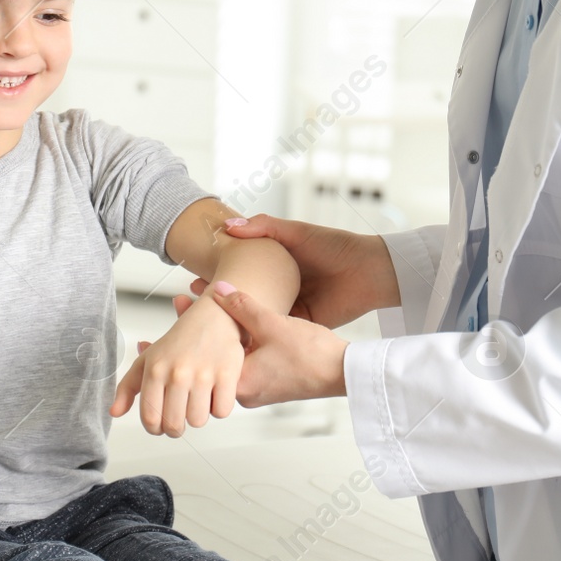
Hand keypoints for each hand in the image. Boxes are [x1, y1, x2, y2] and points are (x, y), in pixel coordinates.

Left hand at [109, 292, 246, 435]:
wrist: (213, 315)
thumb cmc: (180, 341)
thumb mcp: (148, 360)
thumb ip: (127, 388)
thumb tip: (115, 411)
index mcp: (155, 370)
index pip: (150, 418)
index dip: (156, 429)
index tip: (161, 426)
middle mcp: (177, 373)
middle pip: (174, 425)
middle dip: (177, 427)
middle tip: (181, 416)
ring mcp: (203, 374)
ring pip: (198, 421)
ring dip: (199, 415)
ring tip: (199, 399)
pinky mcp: (226, 374)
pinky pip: (222, 411)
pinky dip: (220, 407)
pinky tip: (215, 393)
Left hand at [176, 282, 347, 405]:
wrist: (345, 372)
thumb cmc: (313, 356)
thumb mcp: (274, 324)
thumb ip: (243, 305)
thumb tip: (218, 288)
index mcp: (239, 383)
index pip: (202, 357)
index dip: (187, 328)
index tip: (177, 307)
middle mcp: (245, 392)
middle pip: (212, 359)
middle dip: (200, 330)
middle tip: (186, 303)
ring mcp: (258, 389)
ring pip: (229, 360)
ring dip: (221, 336)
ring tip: (210, 309)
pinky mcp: (271, 383)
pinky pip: (246, 362)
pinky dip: (239, 344)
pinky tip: (240, 325)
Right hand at [189, 215, 398, 327]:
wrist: (367, 270)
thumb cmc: (334, 247)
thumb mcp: (295, 232)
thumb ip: (263, 227)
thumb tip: (228, 226)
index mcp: (276, 267)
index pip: (240, 274)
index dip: (217, 278)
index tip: (193, 279)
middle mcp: (280, 289)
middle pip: (243, 297)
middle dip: (218, 302)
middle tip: (193, 305)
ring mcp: (289, 308)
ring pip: (254, 315)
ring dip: (231, 320)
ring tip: (206, 322)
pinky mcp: (300, 324)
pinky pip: (274, 329)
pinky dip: (254, 331)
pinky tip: (233, 335)